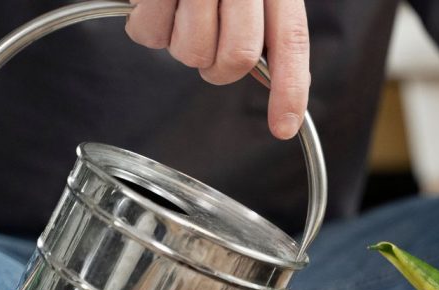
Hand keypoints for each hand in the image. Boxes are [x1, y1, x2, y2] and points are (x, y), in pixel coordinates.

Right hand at [125, 0, 309, 139]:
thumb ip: (264, 26)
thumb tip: (271, 75)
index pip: (290, 42)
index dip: (289, 91)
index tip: (282, 127)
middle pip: (236, 58)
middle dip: (218, 68)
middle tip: (204, 42)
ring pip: (191, 53)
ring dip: (179, 42)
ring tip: (178, 7)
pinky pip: (148, 35)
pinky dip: (148, 26)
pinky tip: (154, 0)